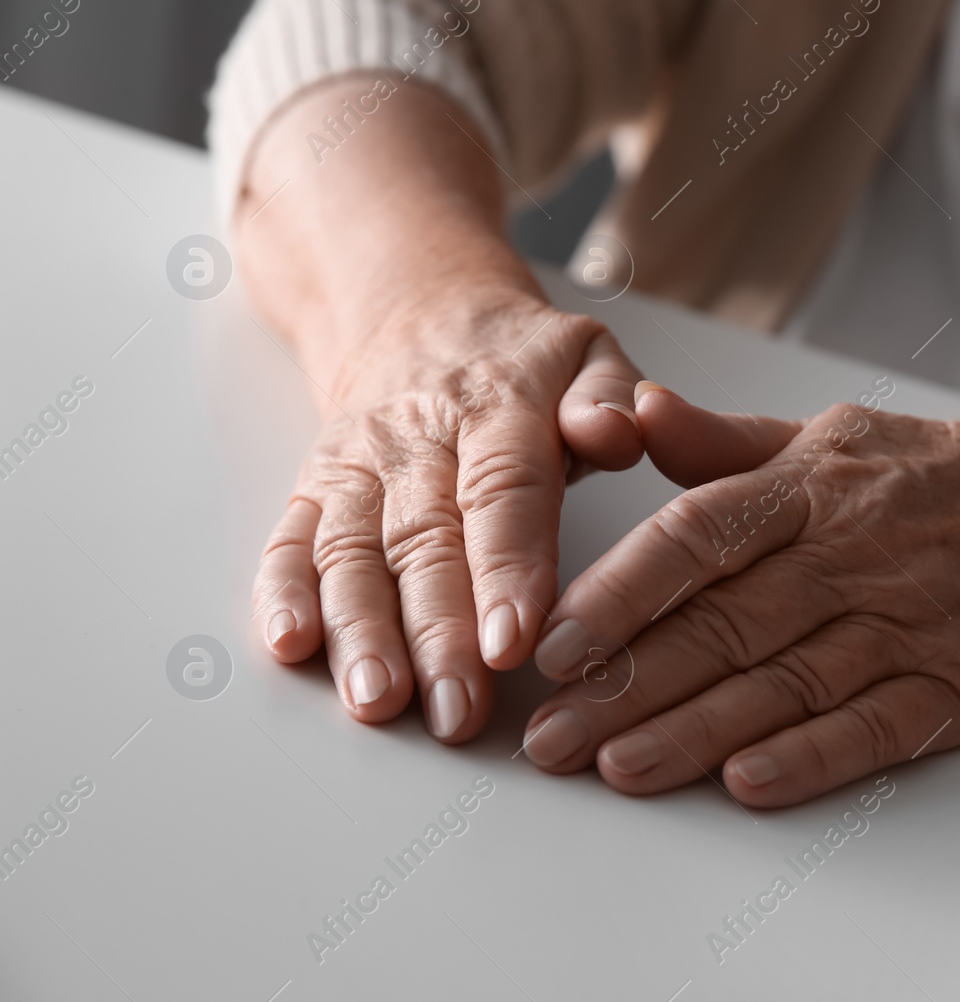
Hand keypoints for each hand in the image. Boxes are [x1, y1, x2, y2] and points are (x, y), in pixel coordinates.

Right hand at [251, 281, 646, 742]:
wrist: (418, 312)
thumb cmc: (522, 361)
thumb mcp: (586, 354)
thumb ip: (610, 396)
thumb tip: (617, 430)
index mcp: (496, 406)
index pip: (502, 490)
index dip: (506, 568)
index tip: (514, 639)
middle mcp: (417, 440)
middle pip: (425, 541)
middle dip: (437, 633)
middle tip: (456, 708)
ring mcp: (357, 466)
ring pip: (353, 552)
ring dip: (360, 631)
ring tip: (377, 700)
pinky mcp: (313, 489)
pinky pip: (291, 541)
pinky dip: (283, 594)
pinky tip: (290, 646)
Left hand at [520, 335, 959, 806]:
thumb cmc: (954, 473)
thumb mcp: (843, 434)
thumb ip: (727, 443)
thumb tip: (628, 415)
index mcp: (822, 481)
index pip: (704, 533)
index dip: (624, 591)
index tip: (557, 642)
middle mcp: (864, 549)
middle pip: (729, 624)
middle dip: (629, 686)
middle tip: (549, 738)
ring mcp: (919, 620)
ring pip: (789, 683)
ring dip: (697, 733)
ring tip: (617, 770)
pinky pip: (881, 725)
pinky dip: (815, 758)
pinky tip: (749, 785)